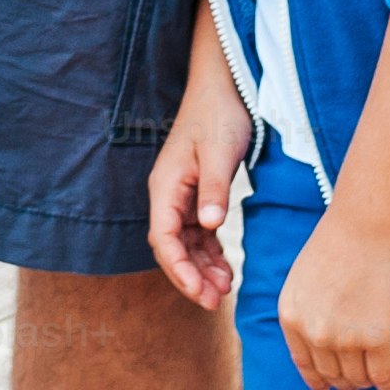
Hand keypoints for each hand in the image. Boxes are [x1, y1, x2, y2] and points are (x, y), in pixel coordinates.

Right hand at [145, 57, 253, 312]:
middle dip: (190, 276)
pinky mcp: (198, 194)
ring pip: (186, 243)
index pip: (163, 238)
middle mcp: (168, 194)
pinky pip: (199, 233)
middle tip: (215, 302)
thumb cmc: (219, 115)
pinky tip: (227, 269)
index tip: (200, 292)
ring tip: (225, 289)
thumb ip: (214, 190)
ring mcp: (182, 196)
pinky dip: (211, 253)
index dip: (178, 269)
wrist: (223, 87)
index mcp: (166, 185)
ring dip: (201, 268)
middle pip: (171, 246)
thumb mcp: (220, 153)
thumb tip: (210, 227)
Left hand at [273, 212, 389, 389]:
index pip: (303, 362)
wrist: (365, 226)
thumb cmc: (336, 244)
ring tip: (371, 382)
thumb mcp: (302, 279)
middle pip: (331, 373)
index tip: (324, 389)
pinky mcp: (379, 339)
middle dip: (343, 383)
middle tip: (352, 386)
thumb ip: (305, 311)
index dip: (316, 380)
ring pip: (357, 377)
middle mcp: (314, 333)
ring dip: (364, 383)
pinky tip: (389, 387)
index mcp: (290, 316)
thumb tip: (316, 342)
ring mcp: (346, 339)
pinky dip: (386, 384)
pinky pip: (382, 374)